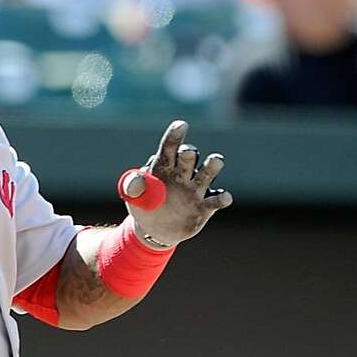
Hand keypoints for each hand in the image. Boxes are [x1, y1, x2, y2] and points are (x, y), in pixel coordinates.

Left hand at [126, 120, 231, 247]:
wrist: (154, 231)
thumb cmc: (145, 206)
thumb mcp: (134, 197)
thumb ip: (133, 186)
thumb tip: (137, 179)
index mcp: (164, 166)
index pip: (170, 147)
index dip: (175, 136)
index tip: (181, 125)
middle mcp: (183, 173)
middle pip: (189, 157)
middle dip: (189, 154)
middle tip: (187, 152)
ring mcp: (196, 189)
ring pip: (208, 173)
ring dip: (212, 166)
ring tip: (215, 161)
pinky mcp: (206, 207)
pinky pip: (216, 200)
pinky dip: (222, 198)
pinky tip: (224, 197)